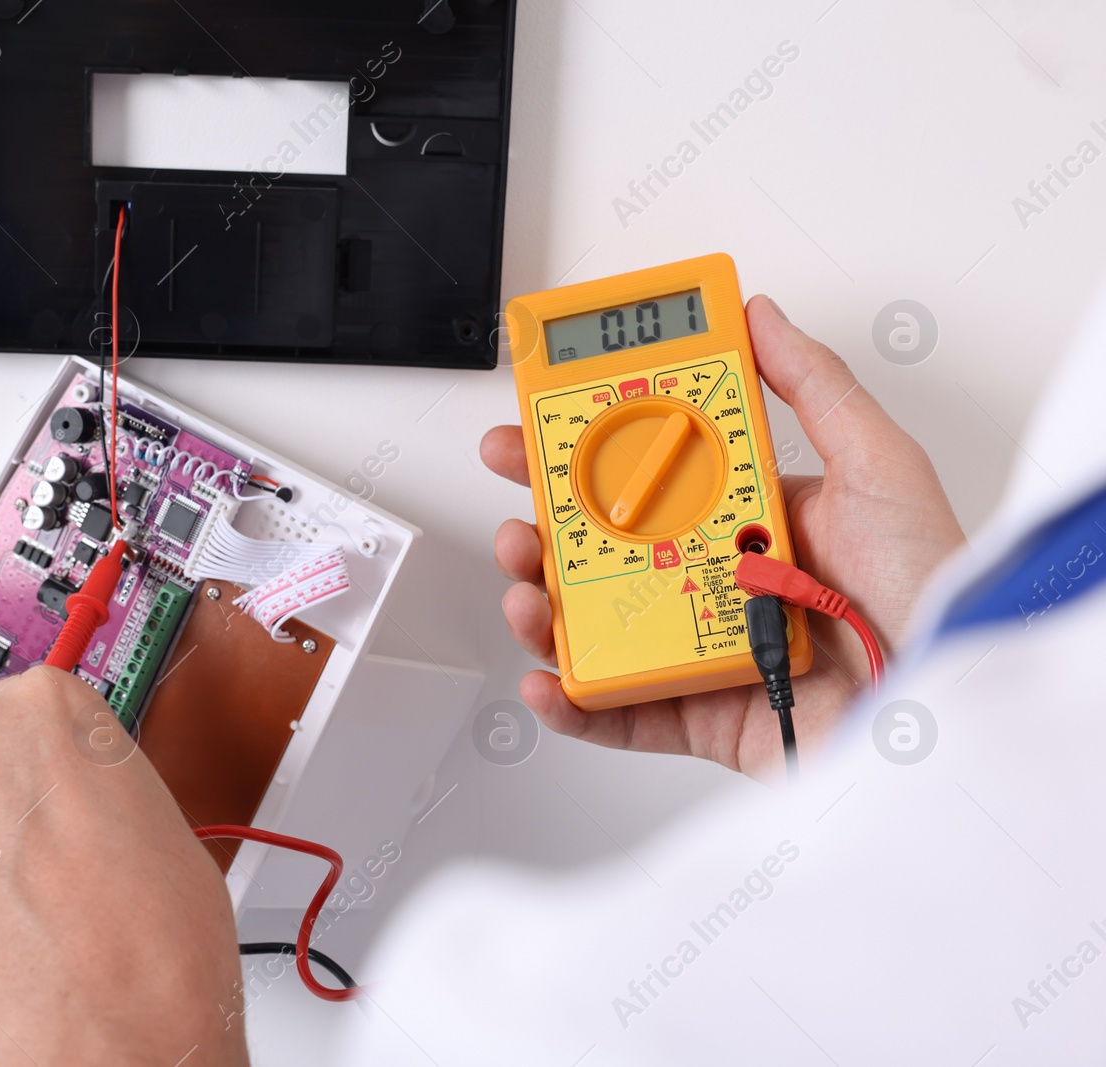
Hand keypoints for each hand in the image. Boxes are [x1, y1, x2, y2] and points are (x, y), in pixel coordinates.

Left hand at [0, 667, 248, 1066]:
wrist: (117, 1020)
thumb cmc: (155, 931)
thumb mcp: (154, 808)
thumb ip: (96, 771)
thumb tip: (75, 782)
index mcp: (49, 706)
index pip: (28, 700)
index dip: (46, 753)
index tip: (50, 778)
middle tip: (41, 844)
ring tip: (26, 894)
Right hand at [483, 296, 964, 779]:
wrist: (944, 702)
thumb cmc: (931, 589)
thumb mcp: (879, 464)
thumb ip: (816, 386)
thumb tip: (762, 318)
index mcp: (752, 518)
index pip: (650, 474)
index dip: (587, 451)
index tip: (542, 427)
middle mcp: (720, 581)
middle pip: (607, 549)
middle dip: (546, 528)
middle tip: (518, 509)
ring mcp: (704, 648)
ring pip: (598, 626)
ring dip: (544, 608)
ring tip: (529, 592)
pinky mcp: (700, 716)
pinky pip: (617, 710)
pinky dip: (571, 702)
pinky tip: (548, 680)